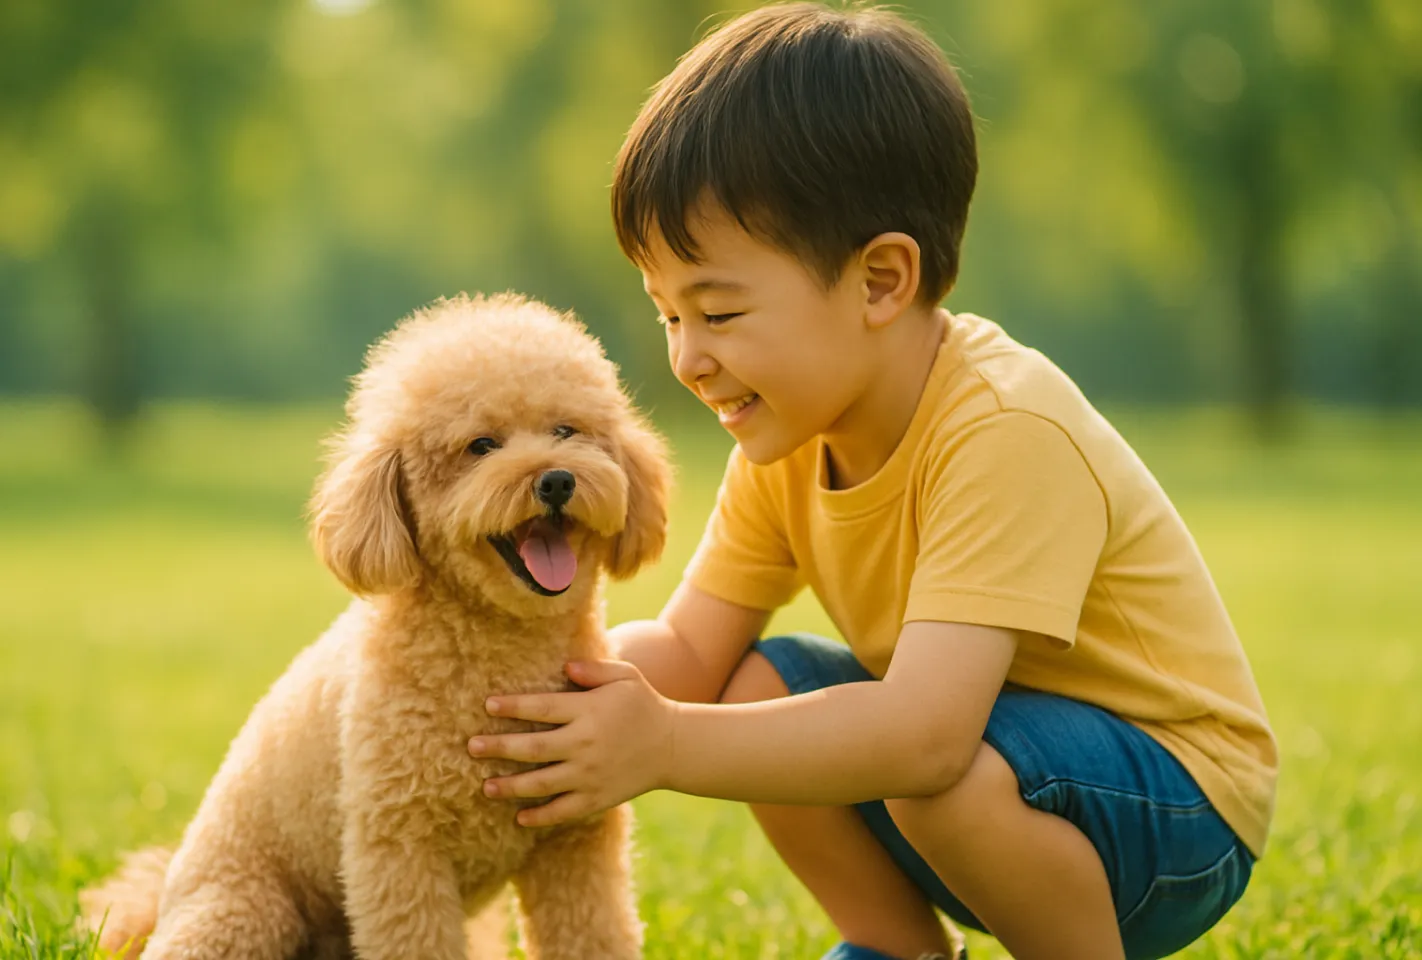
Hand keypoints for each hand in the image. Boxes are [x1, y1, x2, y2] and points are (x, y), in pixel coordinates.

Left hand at [468, 659, 676, 827]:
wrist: (674, 746)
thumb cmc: (643, 704)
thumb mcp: (625, 676)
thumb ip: (594, 669)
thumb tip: (565, 667)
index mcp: (589, 711)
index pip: (542, 708)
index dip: (513, 707)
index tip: (488, 706)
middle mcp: (586, 744)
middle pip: (533, 748)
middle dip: (499, 748)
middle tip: (471, 747)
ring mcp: (590, 775)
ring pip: (542, 783)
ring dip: (510, 787)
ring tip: (485, 787)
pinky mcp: (597, 798)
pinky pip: (563, 811)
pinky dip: (540, 817)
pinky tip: (518, 818)